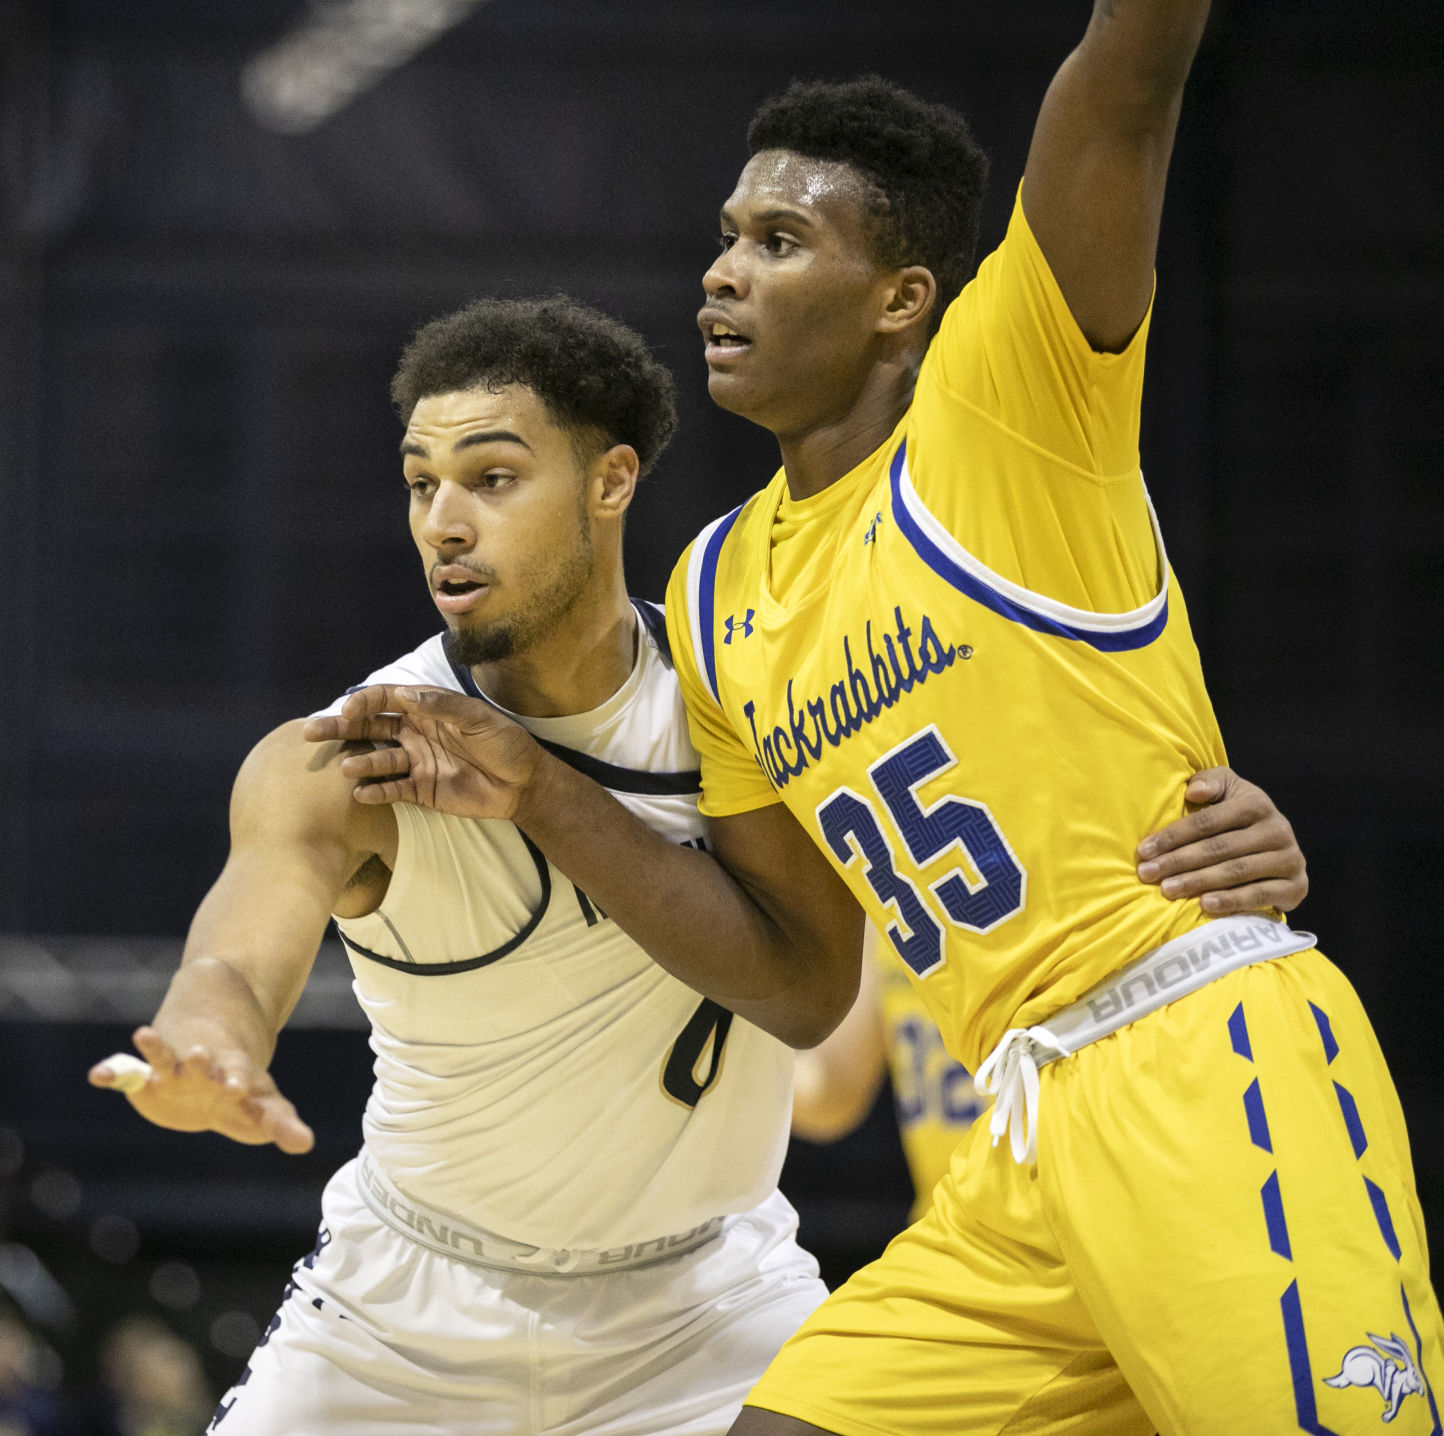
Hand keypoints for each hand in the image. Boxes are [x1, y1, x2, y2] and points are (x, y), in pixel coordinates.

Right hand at [88, 1027, 313, 1153]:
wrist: (214, 1046)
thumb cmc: (242, 1085)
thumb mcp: (264, 1103)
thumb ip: (281, 1123)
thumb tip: (308, 1144)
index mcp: (233, 1073)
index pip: (237, 1076)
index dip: (235, 1081)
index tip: (235, 1086)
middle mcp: (203, 1067)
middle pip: (202, 1061)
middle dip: (200, 1060)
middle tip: (198, 1055)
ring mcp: (173, 1069)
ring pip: (164, 1055)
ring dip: (157, 1047)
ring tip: (144, 1033)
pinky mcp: (147, 1077)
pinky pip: (127, 1071)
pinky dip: (112, 1070)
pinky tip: (97, 1075)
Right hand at [301, 685, 542, 819]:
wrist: (524, 784)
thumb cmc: (506, 743)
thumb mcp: (479, 720)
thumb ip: (442, 707)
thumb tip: (405, 695)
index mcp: (427, 710)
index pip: (387, 700)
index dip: (365, 702)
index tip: (348, 710)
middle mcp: (415, 734)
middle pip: (370, 728)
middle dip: (341, 729)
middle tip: (311, 733)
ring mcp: (416, 762)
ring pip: (377, 760)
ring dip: (359, 764)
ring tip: (344, 770)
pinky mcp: (421, 790)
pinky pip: (393, 790)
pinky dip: (376, 792)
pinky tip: (361, 794)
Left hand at [1136, 767, 1307, 914]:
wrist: (1279, 847)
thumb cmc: (1239, 816)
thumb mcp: (1227, 790)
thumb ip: (1210, 783)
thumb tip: (1193, 791)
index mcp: (1256, 804)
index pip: (1206, 822)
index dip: (1173, 836)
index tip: (1143, 851)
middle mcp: (1277, 829)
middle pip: (1218, 848)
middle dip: (1178, 862)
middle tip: (1147, 874)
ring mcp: (1290, 859)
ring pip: (1236, 872)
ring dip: (1198, 882)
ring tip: (1167, 890)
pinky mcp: (1297, 886)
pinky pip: (1260, 895)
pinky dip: (1232, 901)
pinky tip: (1205, 905)